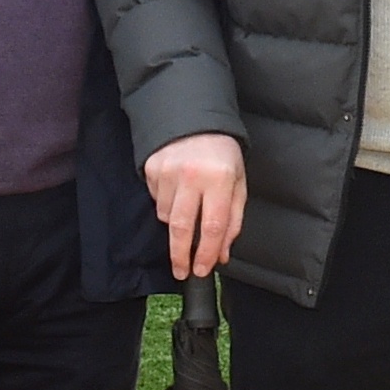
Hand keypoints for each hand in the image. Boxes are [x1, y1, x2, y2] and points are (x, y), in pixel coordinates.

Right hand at [146, 132, 245, 278]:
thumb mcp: (238, 182)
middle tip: (182, 272)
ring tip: (187, 212)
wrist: (192, 117)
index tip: (202, 270)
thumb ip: (233, 219)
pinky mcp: (151, 169)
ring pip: (166, 216)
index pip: (214, 226)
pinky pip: (156, 200)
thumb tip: (222, 254)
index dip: (208, 253)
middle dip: (181, 255)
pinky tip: (177, 192)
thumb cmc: (221, 153)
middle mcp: (192, 175)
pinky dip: (166, 205)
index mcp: (220, 178)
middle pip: (182, 228)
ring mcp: (168, 172)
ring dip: (176, 226)